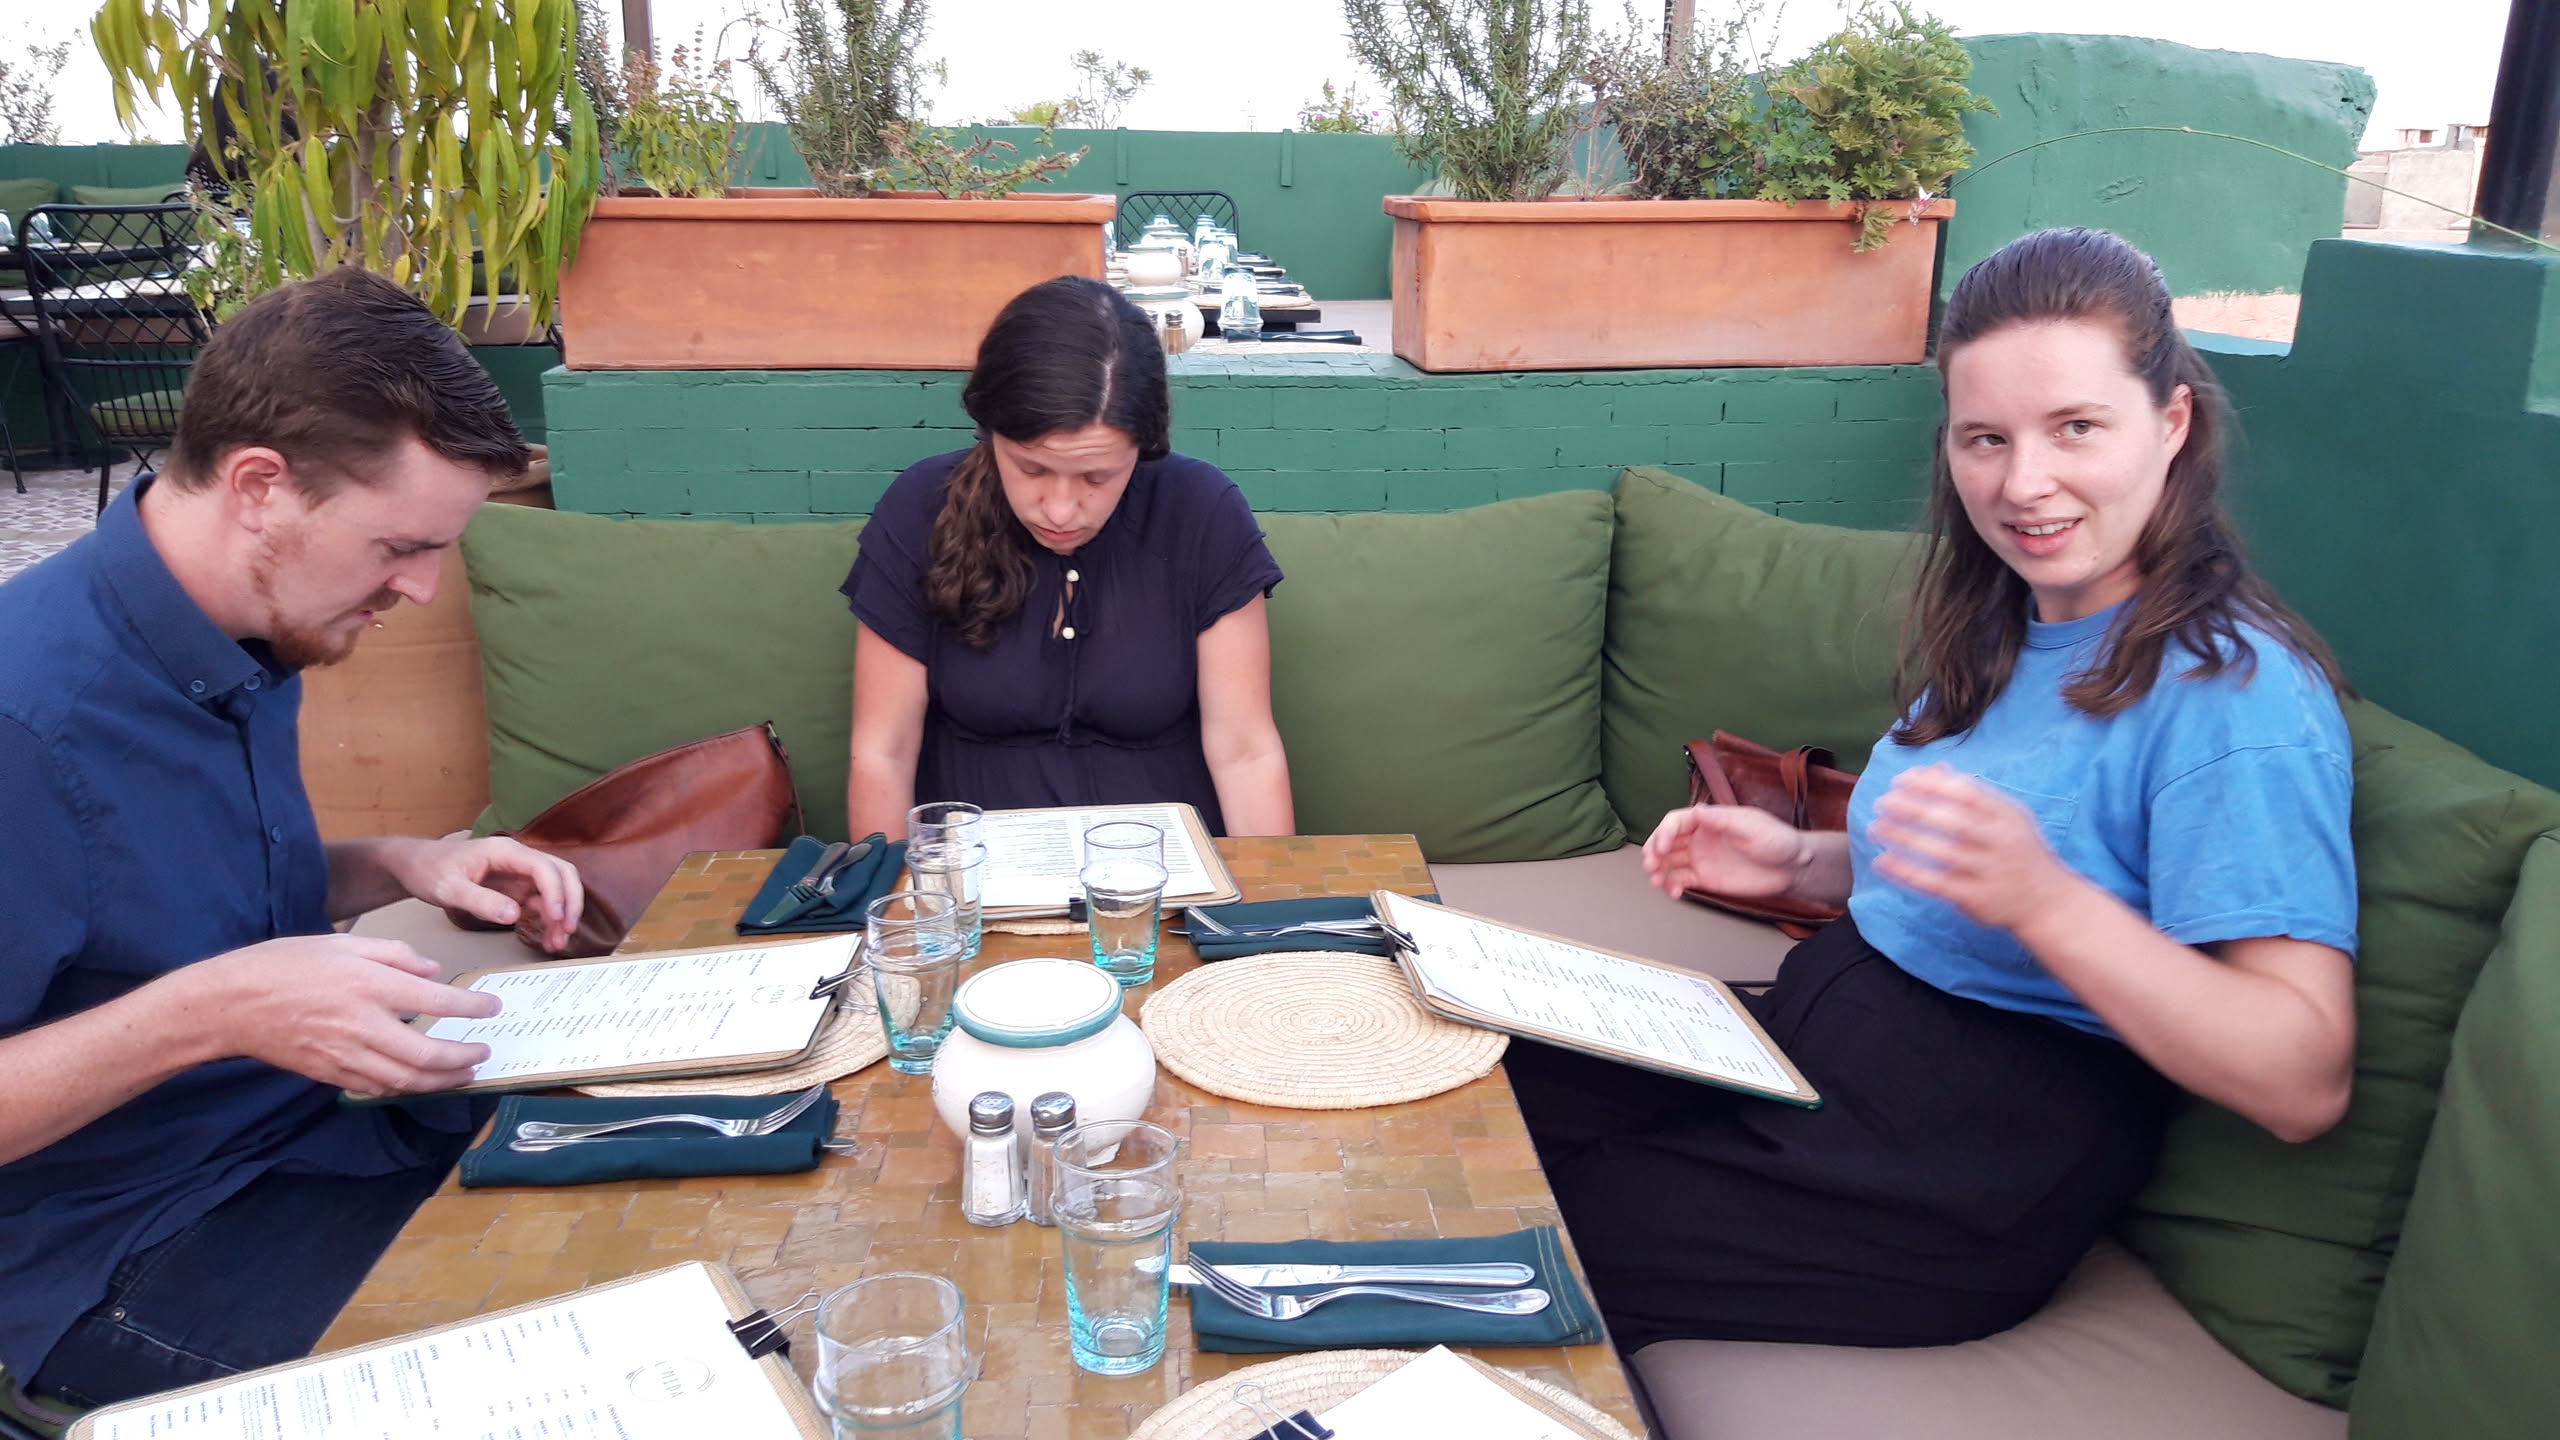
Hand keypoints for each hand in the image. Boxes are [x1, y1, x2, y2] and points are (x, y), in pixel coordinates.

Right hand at [189, 934, 503, 1094]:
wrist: (230, 1004)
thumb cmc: (283, 964)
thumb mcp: (343, 942)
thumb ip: (394, 955)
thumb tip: (433, 970)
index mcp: (367, 985)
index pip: (434, 1002)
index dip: (470, 1008)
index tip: (491, 1008)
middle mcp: (360, 1024)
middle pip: (425, 1054)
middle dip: (462, 1057)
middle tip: (484, 1051)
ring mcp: (343, 1055)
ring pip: (404, 1079)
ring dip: (441, 1080)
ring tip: (465, 1073)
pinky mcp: (328, 1073)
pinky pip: (376, 1087)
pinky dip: (405, 1088)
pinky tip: (421, 1081)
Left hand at [385, 836, 584, 953]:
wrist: (414, 865)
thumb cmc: (428, 869)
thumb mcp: (448, 888)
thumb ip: (480, 901)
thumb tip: (513, 916)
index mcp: (505, 852)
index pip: (544, 868)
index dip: (556, 892)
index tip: (557, 917)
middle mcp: (518, 859)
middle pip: (561, 874)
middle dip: (570, 902)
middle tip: (568, 930)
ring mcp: (519, 874)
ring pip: (556, 890)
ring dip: (561, 915)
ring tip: (557, 943)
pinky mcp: (515, 888)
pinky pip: (541, 903)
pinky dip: (548, 921)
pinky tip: (546, 939)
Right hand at [1641, 804, 1811, 900]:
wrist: (1792, 868)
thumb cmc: (1777, 841)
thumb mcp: (1752, 826)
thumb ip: (1723, 820)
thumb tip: (1698, 811)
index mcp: (1710, 820)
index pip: (1676, 822)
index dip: (1663, 833)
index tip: (1661, 848)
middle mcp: (1701, 837)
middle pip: (1666, 841)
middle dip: (1653, 851)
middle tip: (1650, 865)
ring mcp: (1702, 858)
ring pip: (1669, 861)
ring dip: (1658, 869)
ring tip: (1655, 881)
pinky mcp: (1706, 877)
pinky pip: (1681, 880)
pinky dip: (1672, 885)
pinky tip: (1673, 892)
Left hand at [1867, 765, 2082, 932]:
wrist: (2048, 901)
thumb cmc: (2020, 851)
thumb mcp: (2007, 818)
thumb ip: (1973, 794)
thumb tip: (1935, 768)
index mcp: (2007, 816)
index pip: (1966, 792)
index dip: (1929, 784)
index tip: (1900, 780)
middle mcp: (2000, 841)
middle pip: (1952, 820)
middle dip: (1913, 808)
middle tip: (1882, 801)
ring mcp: (1988, 871)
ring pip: (1940, 851)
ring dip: (1904, 838)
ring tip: (1875, 827)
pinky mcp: (1975, 898)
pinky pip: (1935, 883)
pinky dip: (1906, 872)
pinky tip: (1882, 861)